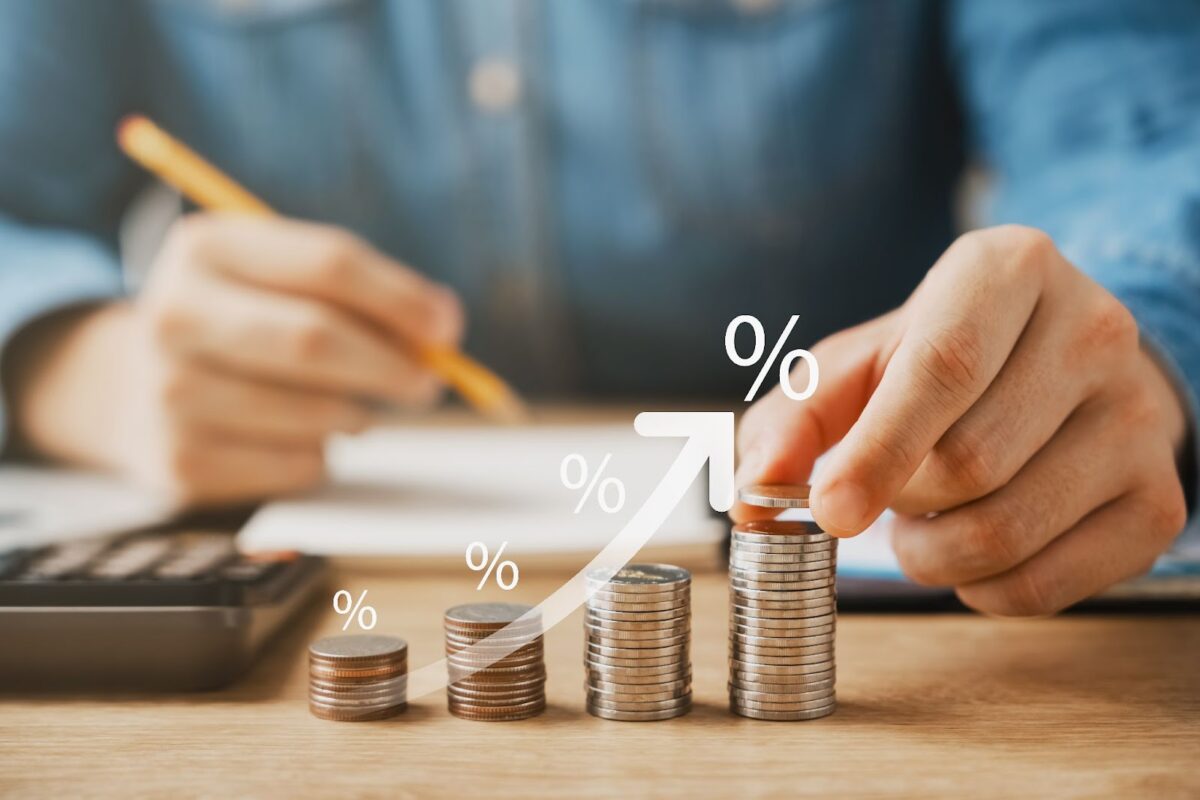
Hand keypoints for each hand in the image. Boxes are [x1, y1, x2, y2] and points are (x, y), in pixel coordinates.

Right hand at [11, 214, 462, 504]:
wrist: (133, 386)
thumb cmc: (243, 321)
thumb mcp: (280, 280)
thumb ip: (362, 294)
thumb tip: (441, 331)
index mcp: (207, 247)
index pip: (329, 264)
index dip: (402, 298)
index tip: (449, 328)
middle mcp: (174, 314)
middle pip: (316, 340)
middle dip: (391, 365)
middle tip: (429, 382)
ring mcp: (169, 393)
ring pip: (315, 412)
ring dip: (358, 414)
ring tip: (353, 405)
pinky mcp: (180, 462)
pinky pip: (297, 464)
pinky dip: (324, 454)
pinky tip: (302, 435)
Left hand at [733, 225, 1189, 615]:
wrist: (1058, 368)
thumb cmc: (938, 363)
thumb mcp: (858, 364)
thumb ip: (794, 417)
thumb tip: (757, 486)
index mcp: (1007, 269)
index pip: (945, 368)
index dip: (879, 451)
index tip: (829, 510)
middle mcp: (1092, 330)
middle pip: (969, 462)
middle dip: (900, 500)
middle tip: (887, 491)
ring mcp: (1137, 417)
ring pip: (1007, 529)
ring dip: (931, 552)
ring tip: (922, 520)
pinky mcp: (1157, 499)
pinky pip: (1048, 584)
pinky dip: (982, 589)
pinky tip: (969, 551)